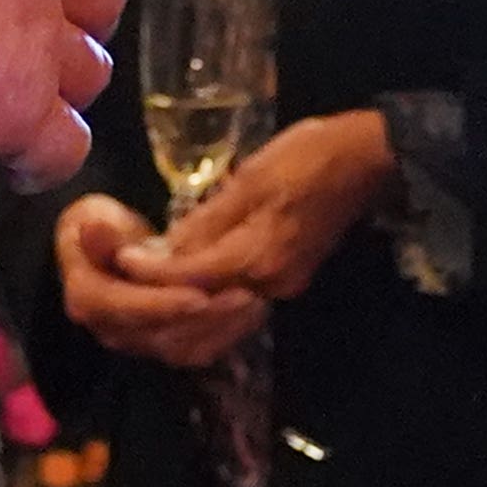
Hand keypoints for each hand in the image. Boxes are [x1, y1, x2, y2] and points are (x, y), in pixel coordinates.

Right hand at [55, 190, 263, 368]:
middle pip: (161, 336)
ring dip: (223, 328)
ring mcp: (139, 342)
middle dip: (206, 318)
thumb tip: (91, 227)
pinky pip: (198, 350)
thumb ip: (103, 233)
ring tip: (256, 300)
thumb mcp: (96, 220)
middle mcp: (111, 330)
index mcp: (89, 301)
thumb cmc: (104, 228)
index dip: (162, 305)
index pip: (126, 309)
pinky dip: (228, 334)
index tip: (198, 295)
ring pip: (184, 349)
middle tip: (245, 296)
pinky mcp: (163, 346)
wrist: (109, 251)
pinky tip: (252, 311)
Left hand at [143, 112, 395, 306]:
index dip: (151, 271)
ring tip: (143, 295)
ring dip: (177, 321)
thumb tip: (162, 248)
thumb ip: (207, 219)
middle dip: (157, 309)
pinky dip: (202, 314)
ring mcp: (280, 290)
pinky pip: (234, 316)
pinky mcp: (284, 284)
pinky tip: (180, 294)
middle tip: (123, 286)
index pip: (189, 278)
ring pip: (217, 328)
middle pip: (200, 319)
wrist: (366, 161)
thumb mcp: (250, 178)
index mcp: (259, 257)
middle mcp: (269, 287)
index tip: (121, 259)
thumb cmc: (308, 157)